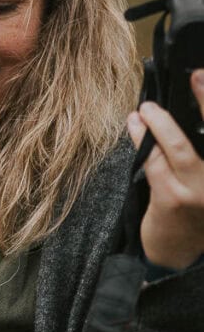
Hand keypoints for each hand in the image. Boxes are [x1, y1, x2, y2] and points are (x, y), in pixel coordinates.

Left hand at [127, 69, 203, 269]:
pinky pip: (154, 161)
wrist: (180, 255)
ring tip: (147, 108)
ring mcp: (199, 191)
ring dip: (159, 122)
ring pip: (178, 146)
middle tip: (197, 75)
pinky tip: (134, 125)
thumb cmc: (194, 210)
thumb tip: (184, 110)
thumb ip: (200, 151)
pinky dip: (142, 139)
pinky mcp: (172, 198)